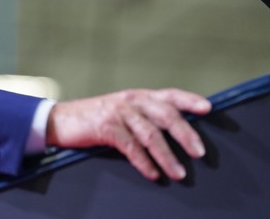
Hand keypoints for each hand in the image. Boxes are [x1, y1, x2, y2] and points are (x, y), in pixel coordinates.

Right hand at [45, 88, 211, 180]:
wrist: (62, 120)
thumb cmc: (96, 118)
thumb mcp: (123, 111)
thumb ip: (145, 117)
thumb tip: (175, 133)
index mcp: (139, 96)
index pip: (170, 95)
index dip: (189, 100)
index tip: (208, 108)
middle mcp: (132, 101)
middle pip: (165, 114)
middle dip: (185, 133)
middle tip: (199, 152)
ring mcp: (119, 113)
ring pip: (150, 134)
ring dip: (167, 155)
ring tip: (179, 172)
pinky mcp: (106, 127)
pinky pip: (131, 147)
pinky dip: (144, 162)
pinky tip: (153, 174)